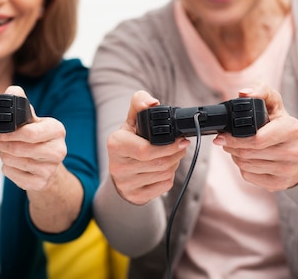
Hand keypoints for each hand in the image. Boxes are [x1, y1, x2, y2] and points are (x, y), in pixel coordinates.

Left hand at [0, 85, 67, 191]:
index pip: (29, 133)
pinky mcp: (41, 183)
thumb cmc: (39, 139)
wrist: (49, 165)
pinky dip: (7, 169)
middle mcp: (58, 150)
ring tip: (6, 151)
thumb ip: (21, 103)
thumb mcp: (34, 120)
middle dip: (2, 145)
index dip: (8, 134)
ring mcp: (50, 169)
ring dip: (3, 156)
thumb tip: (12, 91)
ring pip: (14, 162)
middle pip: (19, 149)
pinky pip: (13, 175)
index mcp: (57, 130)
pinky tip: (13, 163)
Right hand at [107, 90, 189, 204]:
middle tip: (181, 146)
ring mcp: (126, 183)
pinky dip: (169, 176)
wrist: (119, 168)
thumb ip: (140, 102)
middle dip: (176, 154)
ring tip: (172, 155)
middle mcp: (117, 166)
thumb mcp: (131, 119)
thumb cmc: (129, 140)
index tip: (181, 140)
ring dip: (174, 163)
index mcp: (115, 144)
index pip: (145, 150)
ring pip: (163, 174)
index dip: (168, 147)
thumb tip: (153, 102)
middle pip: (159, 163)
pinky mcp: (135, 195)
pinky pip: (163, 186)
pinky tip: (165, 168)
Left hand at [213, 83, 297, 190]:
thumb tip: (244, 93)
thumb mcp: (273, 103)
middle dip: (232, 146)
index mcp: (292, 129)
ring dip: (235, 156)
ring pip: (246, 165)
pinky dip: (243, 168)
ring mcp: (288, 170)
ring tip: (239, 148)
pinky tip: (249, 160)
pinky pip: (249, 176)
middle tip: (227, 141)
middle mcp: (293, 151)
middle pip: (247, 153)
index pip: (256, 139)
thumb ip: (260, 91)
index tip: (221, 136)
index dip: (234, 138)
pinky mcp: (280, 184)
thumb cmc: (280, 125)